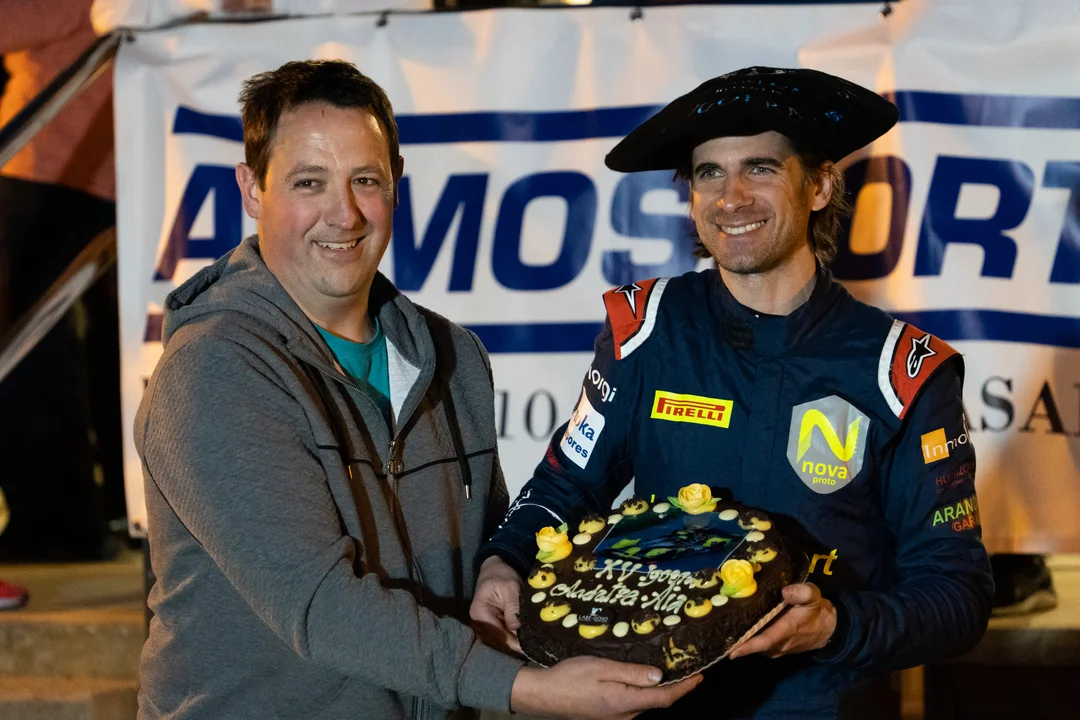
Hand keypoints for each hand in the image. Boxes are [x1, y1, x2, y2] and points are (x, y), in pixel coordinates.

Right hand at [469, 555, 522, 653]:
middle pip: (498, 642)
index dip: (514, 643)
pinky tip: (524, 640)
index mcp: (479, 613)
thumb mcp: (510, 588)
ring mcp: (483, 625)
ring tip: (531, 646)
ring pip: (500, 642)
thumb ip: (512, 608)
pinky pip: (501, 636)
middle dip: (515, 645)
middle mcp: (478, 623)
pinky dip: (512, 639)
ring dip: (514, 644)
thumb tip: (517, 629)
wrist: (495, 568)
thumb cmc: (502, 575)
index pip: (497, 635)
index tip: (530, 648)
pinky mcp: (490, 625)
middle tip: (534, 649)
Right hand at [511, 656, 701, 719]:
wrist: (544, 695)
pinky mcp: (607, 716)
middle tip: (685, 666)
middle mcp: (624, 716)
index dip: (685, 688)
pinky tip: (640, 679)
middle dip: (673, 687)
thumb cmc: (571, 677)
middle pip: (656, 702)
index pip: (664, 698)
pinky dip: (642, 692)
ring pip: (644, 703)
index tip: (700, 676)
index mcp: (625, 703)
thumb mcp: (602, 669)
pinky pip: (632, 703)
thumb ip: (632, 674)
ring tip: (666, 669)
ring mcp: (615, 718)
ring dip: (657, 689)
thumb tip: (661, 676)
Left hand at [727, 582, 836, 658]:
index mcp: (785, 632)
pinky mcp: (773, 648)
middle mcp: (777, 644)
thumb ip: (802, 592)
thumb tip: (785, 591)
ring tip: (719, 626)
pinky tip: (736, 627)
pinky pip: (757, 645)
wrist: (827, 629)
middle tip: (713, 630)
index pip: (762, 642)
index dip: (746, 646)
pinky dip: (747, 638)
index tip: (729, 650)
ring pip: (753, 646)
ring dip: (740, 639)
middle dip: (735, 640)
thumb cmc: (816, 611)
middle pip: (752, 645)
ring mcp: (775, 649)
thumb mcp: (813, 597)